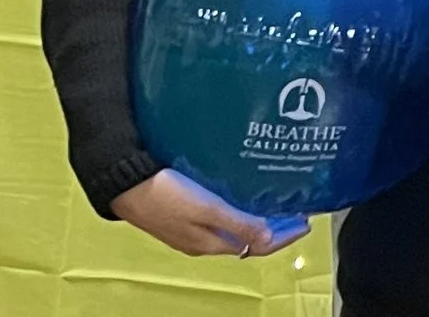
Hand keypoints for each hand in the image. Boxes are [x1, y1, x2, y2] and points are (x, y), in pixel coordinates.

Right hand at [110, 168, 308, 257]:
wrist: (122, 180)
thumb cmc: (164, 193)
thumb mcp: (204, 208)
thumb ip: (237, 224)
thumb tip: (269, 240)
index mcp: (208, 243)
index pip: (255, 247)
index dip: (282, 237)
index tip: (306, 222)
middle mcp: (201, 240)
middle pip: (246, 238)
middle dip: (273, 226)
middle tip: (296, 208)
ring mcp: (190, 227)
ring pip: (232, 226)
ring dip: (255, 216)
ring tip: (277, 198)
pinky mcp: (182, 212)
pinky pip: (219, 215)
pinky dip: (238, 207)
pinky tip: (244, 192)